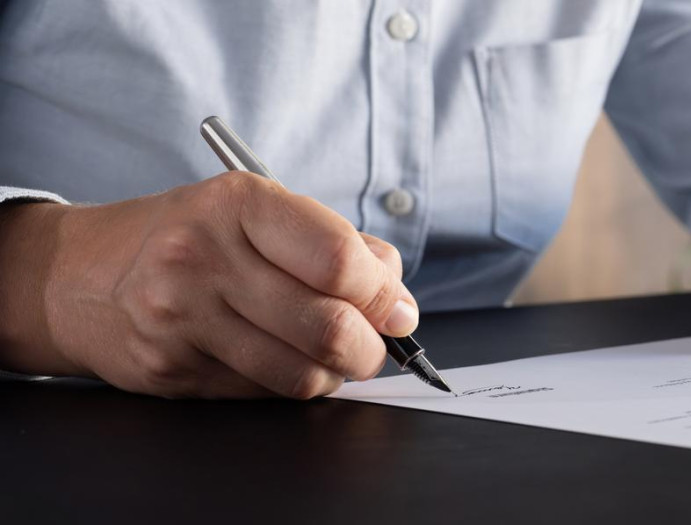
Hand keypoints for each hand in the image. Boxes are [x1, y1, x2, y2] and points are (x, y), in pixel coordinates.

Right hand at [0, 172, 417, 398]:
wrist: (78, 275)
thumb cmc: (189, 236)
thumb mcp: (256, 210)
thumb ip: (337, 244)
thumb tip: (398, 300)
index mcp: (237, 203)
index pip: (339, 260)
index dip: (384, 294)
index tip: (398, 309)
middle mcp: (202, 258)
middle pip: (328, 327)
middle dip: (372, 347)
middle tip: (376, 344)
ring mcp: (181, 318)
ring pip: (302, 374)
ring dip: (336, 373)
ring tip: (334, 356)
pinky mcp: (171, 369)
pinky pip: (265, 393)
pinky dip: (293, 383)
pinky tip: (284, 360)